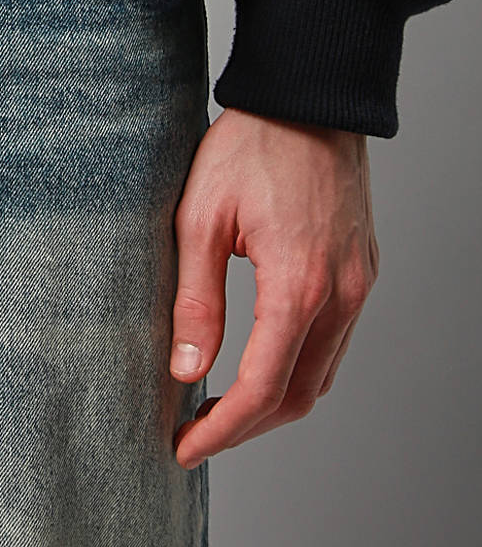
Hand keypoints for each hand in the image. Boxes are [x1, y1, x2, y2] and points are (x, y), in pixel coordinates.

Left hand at [169, 106, 378, 468]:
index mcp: (298, 286)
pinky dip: (297, 368)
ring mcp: (358, 285)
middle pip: (297, 397)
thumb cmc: (249, 146)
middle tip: (194, 435)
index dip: (221, 430)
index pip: (260, 389)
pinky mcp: (362, 272)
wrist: (308, 97)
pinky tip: (258, 362)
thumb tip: (185, 371)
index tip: (183, 448)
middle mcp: (340, 295)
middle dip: (245, 428)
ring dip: (273, 402)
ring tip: (218, 407)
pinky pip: (335, 342)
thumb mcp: (199, 217)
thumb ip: (194, 299)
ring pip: (321, 375)